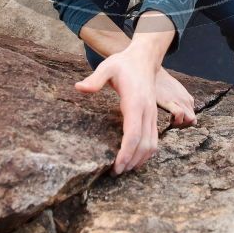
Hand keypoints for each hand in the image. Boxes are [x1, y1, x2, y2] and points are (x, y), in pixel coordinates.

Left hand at [75, 46, 158, 174]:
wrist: (144, 59)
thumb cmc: (123, 64)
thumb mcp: (107, 66)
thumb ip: (94, 79)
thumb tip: (79, 88)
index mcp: (135, 102)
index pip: (133, 134)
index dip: (126, 153)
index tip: (116, 166)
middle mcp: (147, 111)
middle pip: (144, 144)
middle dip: (132, 161)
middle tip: (117, 173)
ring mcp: (153, 115)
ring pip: (152, 144)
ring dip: (140, 159)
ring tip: (125, 169)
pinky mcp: (154, 116)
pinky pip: (154, 139)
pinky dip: (147, 152)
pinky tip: (136, 158)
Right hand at [155, 67, 196, 127]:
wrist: (154, 73)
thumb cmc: (161, 83)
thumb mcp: (174, 92)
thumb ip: (178, 100)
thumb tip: (174, 110)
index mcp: (188, 99)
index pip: (193, 117)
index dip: (184, 122)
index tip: (175, 120)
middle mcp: (187, 101)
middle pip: (193, 121)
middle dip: (183, 125)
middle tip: (173, 122)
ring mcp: (180, 101)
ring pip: (190, 120)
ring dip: (181, 124)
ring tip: (171, 120)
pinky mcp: (170, 101)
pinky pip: (180, 114)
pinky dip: (176, 120)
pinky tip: (169, 118)